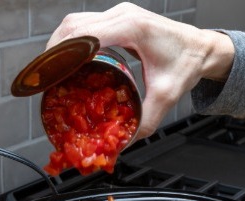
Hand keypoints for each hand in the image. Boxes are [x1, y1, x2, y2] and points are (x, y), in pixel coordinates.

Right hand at [47, 2, 234, 138]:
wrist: (201, 48)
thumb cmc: (187, 64)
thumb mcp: (167, 96)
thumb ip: (145, 119)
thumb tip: (124, 142)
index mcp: (132, 28)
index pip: (86, 35)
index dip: (62, 53)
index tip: (48, 73)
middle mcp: (122, 15)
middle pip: (73, 26)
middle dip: (54, 51)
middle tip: (42, 77)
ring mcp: (119, 14)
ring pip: (75, 22)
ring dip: (60, 44)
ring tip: (50, 70)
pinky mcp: (117, 19)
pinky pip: (85, 25)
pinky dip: (71, 41)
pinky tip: (67, 60)